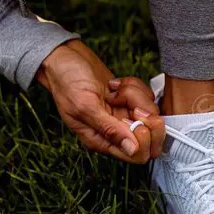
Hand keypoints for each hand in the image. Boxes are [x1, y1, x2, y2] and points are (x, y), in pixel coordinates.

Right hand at [37, 40, 165, 162]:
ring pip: (149, 113)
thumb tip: (131, 150)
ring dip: (136, 96)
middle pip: (150, 136)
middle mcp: (114, 131)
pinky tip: (116, 83)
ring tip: (115, 89)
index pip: (137, 155)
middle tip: (132, 103)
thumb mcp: (84, 105)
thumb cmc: (66, 81)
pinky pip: (146, 97)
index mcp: (100, 140)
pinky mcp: (127, 100)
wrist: (64, 58)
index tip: (134, 116)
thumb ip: (108, 129)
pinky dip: (135, 86)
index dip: (144, 139)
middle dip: (146, 116)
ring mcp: (122, 115)